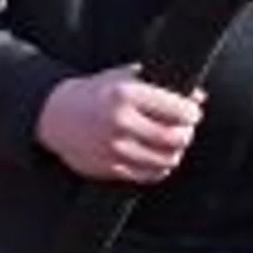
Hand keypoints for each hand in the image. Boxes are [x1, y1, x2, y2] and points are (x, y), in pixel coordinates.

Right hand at [35, 67, 203, 184]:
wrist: (54, 116)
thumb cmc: (93, 94)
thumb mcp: (123, 78)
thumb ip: (160, 84)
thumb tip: (198, 97)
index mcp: (125, 95)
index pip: (179, 110)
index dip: (192, 113)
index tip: (191, 113)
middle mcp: (119, 122)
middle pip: (176, 137)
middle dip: (186, 134)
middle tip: (184, 129)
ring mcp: (114, 148)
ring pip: (166, 159)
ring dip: (174, 152)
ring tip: (169, 143)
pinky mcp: (109, 167)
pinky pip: (149, 174)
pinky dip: (159, 167)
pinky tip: (155, 156)